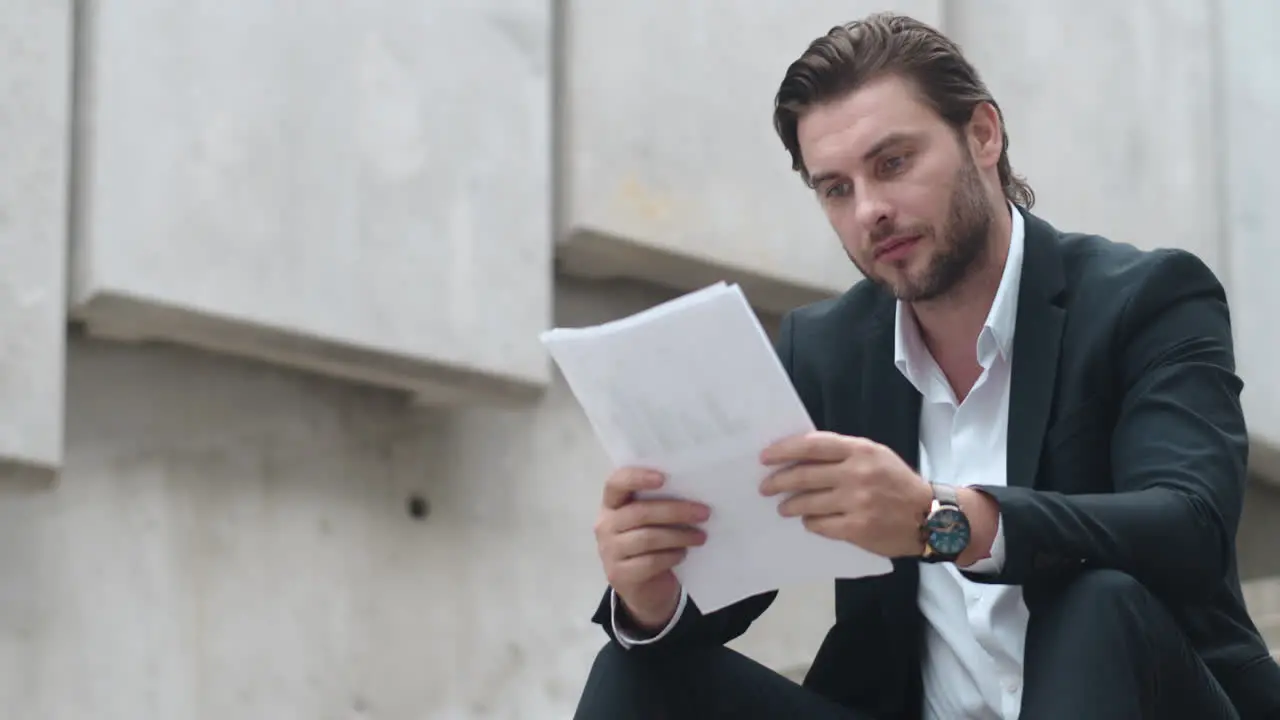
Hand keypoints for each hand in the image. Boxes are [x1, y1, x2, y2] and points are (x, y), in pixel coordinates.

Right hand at [594, 467, 709, 631]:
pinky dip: (671, 556)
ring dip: (679, 536)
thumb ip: (658, 503)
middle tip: (704, 513)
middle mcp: (605, 525)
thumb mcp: (650, 521)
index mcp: (611, 503)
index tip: (663, 478)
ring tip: (700, 537)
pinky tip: (683, 554)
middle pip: (640, 512)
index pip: (616, 483)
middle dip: (676, 511)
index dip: (637, 478)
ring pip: (647, 538)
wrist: (643, 587)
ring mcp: (609, 551)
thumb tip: (693, 491)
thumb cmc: (650, 544)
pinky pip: (650, 562)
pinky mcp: (619, 575)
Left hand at [759, 431, 931, 557]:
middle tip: (765, 487)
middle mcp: (857, 473)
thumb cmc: (897, 483)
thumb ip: (842, 453)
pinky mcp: (857, 528)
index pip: (811, 445)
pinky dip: (810, 523)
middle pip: (804, 475)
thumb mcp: (875, 456)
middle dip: (778, 481)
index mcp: (860, 450)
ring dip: (790, 506)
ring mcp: (857, 502)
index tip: (765, 457)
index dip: (784, 450)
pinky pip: (820, 525)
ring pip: (808, 503)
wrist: (930, 517)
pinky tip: (809, 521)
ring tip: (784, 507)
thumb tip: (800, 455)